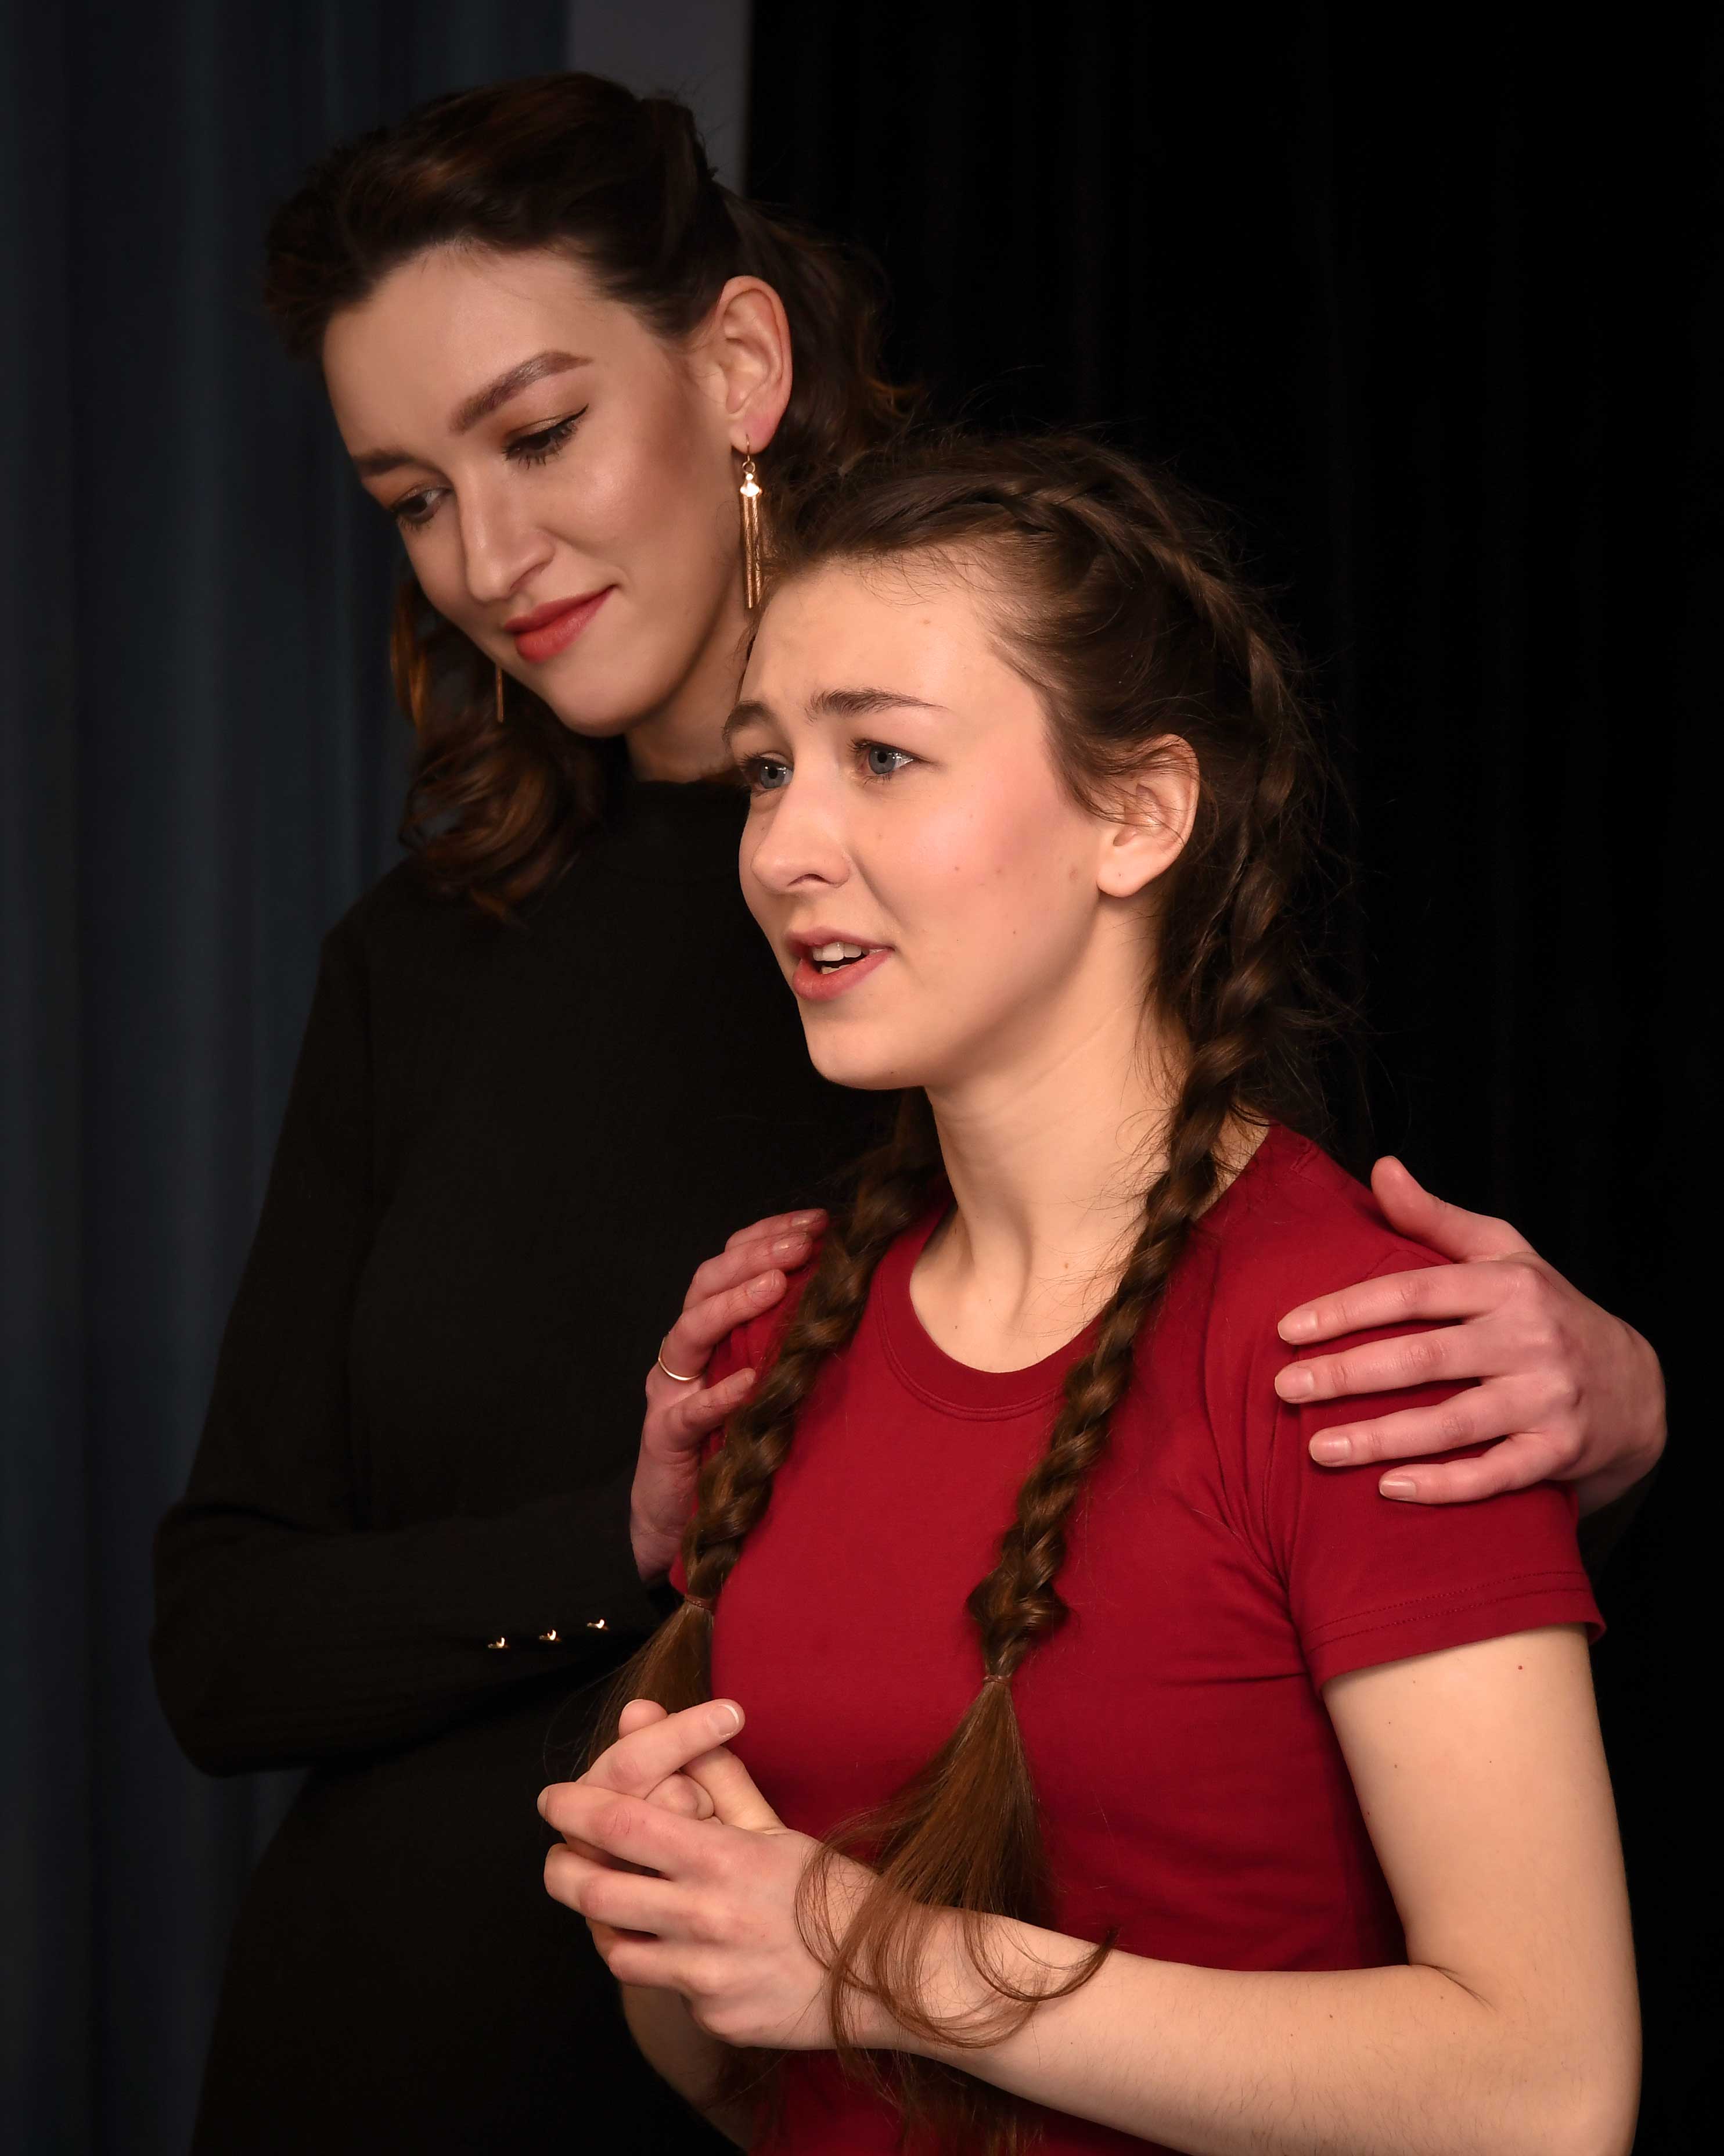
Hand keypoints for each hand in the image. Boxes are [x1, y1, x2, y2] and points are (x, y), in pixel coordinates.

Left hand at [541, 1699, 877, 2051]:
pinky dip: (661, 1965)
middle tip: (557, 1856)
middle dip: (561, 1870)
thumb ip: (713, 1774)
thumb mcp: (772, 1826)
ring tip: (612, 1901)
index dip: (574, 1807)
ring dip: (604, 1923)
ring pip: (616, 1949)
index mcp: (719, 1859)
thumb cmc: (826, 1891)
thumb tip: (658, 1719)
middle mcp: (704, 1919)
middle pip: (595, 1891)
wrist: (887, 1977)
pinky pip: (663, 1989)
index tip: (553, 1799)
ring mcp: (706, 1978)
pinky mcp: (713, 2019)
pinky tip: (682, 1949)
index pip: (621, 1822)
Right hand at [631, 1209, 823, 1579]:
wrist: (681, 1519)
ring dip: (733, 1303)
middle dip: (755, 1255)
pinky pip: (691, 1411)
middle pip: (705, 1283)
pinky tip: (749, 1381)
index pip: (731, 1263)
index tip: (819, 1221)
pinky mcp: (666, 1438)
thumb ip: (787, 1344)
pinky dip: (719, 1393)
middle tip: (802, 1242)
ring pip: (689, 1332)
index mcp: (710, 1332)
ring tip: (775, 1284)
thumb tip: (851, 1300)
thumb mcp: (764, 1383)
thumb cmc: (730, 1444)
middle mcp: (685, 1354)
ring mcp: (670, 1392)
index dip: (769, 1234)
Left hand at [1275, 1158, 1665, 1510]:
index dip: (1346, 1310)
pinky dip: (1443, 1486)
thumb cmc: (1544, 1309)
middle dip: (1347, 1376)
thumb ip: (1434, 1217)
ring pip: (1453, 1424)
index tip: (1286, 1329)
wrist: (1633, 1384)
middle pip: (1424, 1359)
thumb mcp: (1502, 1252)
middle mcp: (1530, 1339)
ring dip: (1380, 1439)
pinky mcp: (1559, 1451)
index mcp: (1508, 1285)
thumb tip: (1381, 1168)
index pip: (1413, 1292)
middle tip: (1284, 1389)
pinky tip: (1388, 1489)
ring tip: (1317, 1448)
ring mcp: (1548, 1398)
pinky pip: (1495, 1474)